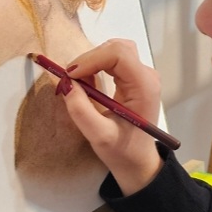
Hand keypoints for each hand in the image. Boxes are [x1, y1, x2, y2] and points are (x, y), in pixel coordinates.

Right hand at [57, 39, 163, 194]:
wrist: (138, 162)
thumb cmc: (123, 152)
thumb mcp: (99, 136)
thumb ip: (81, 110)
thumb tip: (66, 84)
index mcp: (144, 87)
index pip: (119, 54)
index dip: (91, 59)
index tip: (71, 75)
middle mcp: (146, 76)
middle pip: (117, 48)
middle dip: (89, 58)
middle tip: (70, 78)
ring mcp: (141, 76)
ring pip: (114, 50)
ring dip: (92, 61)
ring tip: (78, 83)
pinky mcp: (134, 79)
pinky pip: (113, 60)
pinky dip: (95, 66)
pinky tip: (87, 84)